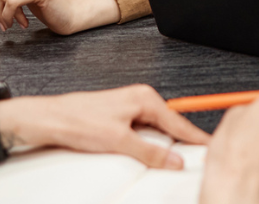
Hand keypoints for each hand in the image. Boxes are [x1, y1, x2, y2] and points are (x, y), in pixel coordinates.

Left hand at [0, 85, 209, 169]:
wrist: (48, 120)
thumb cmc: (77, 120)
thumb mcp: (119, 141)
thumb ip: (150, 152)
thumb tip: (174, 160)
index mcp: (144, 98)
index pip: (179, 122)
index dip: (196, 138)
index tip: (210, 147)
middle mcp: (139, 99)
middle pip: (169, 126)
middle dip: (179, 144)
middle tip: (191, 160)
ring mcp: (128, 108)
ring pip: (154, 132)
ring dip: (159, 147)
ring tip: (165, 161)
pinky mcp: (118, 118)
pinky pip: (141, 134)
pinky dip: (145, 146)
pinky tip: (143, 156)